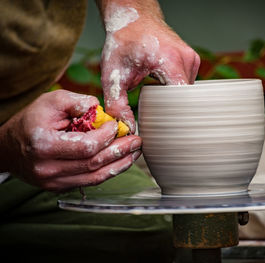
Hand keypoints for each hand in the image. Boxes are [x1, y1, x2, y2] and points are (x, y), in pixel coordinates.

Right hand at [0, 90, 141, 191]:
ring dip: (119, 165)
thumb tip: (102, 109)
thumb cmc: (32, 121)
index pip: (86, 146)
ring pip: (95, 177)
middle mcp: (49, 169)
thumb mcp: (51, 101)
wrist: (10, 147)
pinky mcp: (59, 187)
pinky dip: (107, 172)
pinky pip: (89, 182)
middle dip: (120, 151)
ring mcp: (54, 182)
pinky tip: (120, 162)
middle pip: (94, 164)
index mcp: (45, 145)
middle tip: (137, 142)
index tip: (117, 125)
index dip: (107, 136)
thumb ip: (77, 101)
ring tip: (134, 153)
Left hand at [98, 0, 200, 132]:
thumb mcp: (113, 75)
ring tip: (156, 95)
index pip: (182, 100)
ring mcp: (192, 58)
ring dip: (174, 100)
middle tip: (154, 115)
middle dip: (172, 110)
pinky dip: (176, 91)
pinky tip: (162, 87)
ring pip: (188, 93)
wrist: (133, 19)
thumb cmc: (123, 43)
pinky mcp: (192, 60)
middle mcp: (186, 58)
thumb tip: (128, 128)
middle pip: (186, 99)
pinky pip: (188, 85)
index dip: (174, 117)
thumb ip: (117, 104)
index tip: (162, 127)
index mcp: (170, 61)